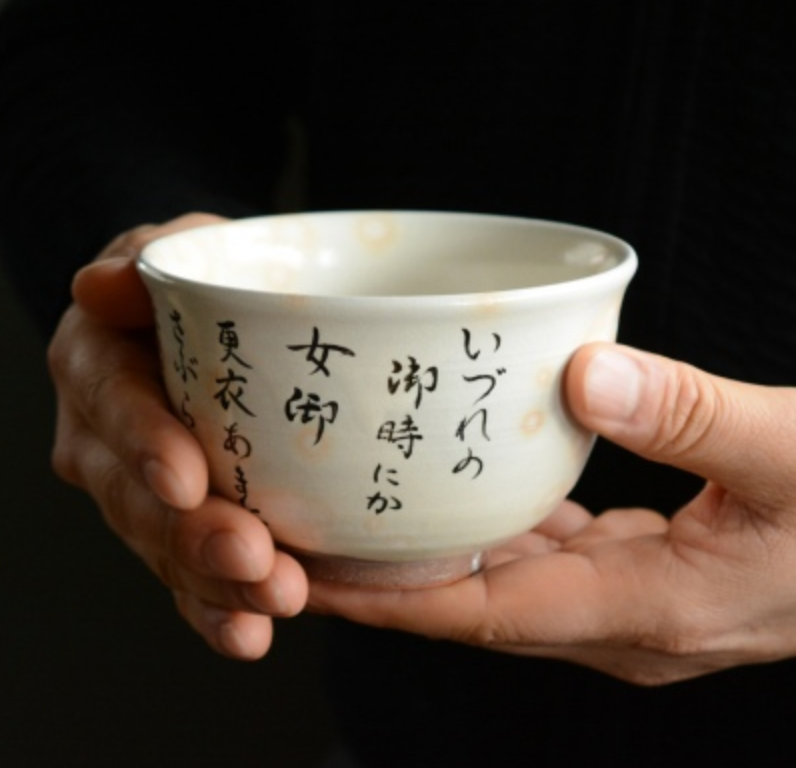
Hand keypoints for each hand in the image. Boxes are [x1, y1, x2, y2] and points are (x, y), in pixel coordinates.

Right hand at [49, 213, 307, 658]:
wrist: (207, 327)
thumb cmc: (199, 284)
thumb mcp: (182, 252)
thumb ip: (145, 264)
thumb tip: (101, 284)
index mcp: (98, 365)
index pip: (113, 404)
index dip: (144, 443)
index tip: (186, 479)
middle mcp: (103, 437)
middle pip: (136, 496)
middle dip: (193, 534)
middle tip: (253, 559)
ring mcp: (135, 492)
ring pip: (163, 549)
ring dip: (215, 584)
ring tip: (272, 601)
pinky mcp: (173, 528)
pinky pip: (185, 578)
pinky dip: (215, 610)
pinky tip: (248, 633)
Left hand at [310, 343, 795, 684]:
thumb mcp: (787, 449)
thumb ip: (689, 414)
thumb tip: (585, 376)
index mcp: (646, 608)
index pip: (485, 616)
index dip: (393, 603)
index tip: (315, 579)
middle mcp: (622, 621)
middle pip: (476, 606)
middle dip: (391, 583)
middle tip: (313, 539)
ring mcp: (629, 603)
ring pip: (505, 583)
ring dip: (435, 558)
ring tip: (366, 516)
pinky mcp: (638, 575)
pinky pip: (542, 558)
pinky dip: (492, 533)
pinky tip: (464, 494)